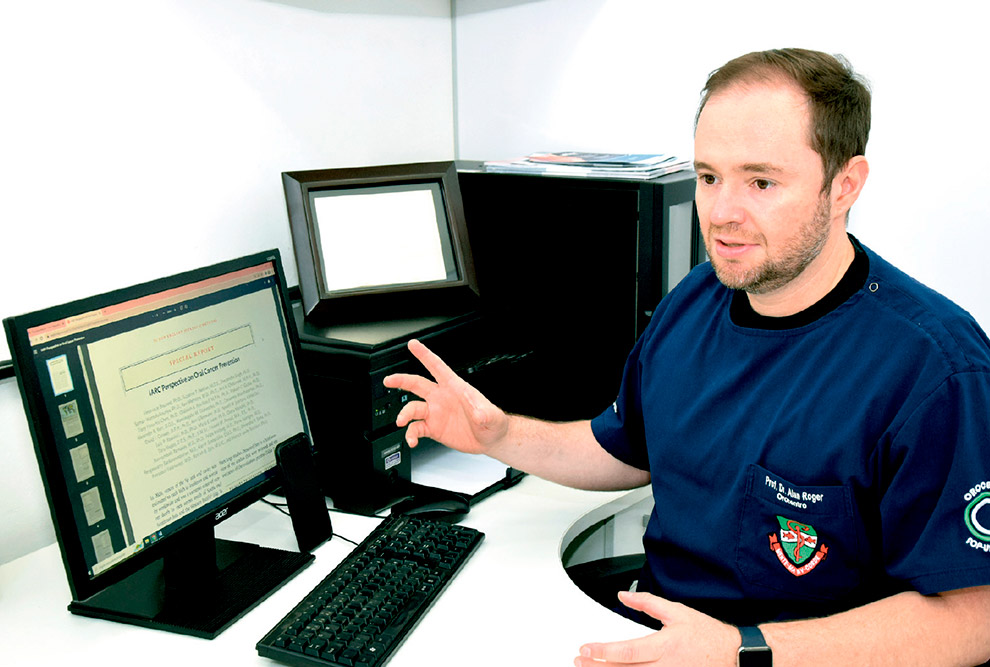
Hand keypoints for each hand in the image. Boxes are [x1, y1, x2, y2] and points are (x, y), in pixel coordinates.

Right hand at [383, 339, 507, 453]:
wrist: (489, 439)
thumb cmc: (493, 422)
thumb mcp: (492, 416)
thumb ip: (484, 413)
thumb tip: (479, 413)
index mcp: (454, 388)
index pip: (438, 367)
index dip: (425, 355)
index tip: (413, 345)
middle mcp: (441, 398)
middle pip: (417, 384)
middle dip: (401, 380)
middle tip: (389, 380)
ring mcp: (436, 413)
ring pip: (412, 408)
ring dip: (404, 414)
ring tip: (401, 422)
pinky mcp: (433, 428)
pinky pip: (416, 428)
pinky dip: (410, 434)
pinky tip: (412, 440)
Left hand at [575, 591, 739, 666]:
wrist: (733, 655)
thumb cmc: (707, 635)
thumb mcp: (677, 612)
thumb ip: (648, 603)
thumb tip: (624, 595)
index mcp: (664, 646)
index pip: (628, 651)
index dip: (604, 651)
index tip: (586, 648)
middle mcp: (665, 666)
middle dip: (598, 666)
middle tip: (579, 660)